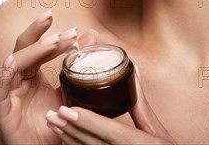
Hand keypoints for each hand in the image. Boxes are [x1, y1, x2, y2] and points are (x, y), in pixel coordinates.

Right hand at [0, 9, 97, 143]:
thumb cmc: (54, 127)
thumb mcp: (71, 93)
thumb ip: (78, 66)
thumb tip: (92, 35)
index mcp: (32, 75)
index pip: (38, 46)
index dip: (51, 35)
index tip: (72, 29)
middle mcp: (18, 80)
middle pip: (23, 48)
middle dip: (39, 33)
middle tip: (56, 21)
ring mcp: (9, 94)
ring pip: (14, 63)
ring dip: (33, 51)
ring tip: (53, 43)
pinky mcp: (2, 112)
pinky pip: (0, 89)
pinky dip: (5, 74)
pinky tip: (13, 62)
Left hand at [45, 65, 176, 143]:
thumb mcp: (157, 131)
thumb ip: (141, 103)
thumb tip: (133, 70)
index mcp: (138, 143)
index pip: (109, 132)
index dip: (85, 121)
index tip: (65, 110)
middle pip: (91, 143)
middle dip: (69, 128)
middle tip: (51, 114)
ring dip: (68, 139)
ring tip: (53, 124)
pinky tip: (65, 139)